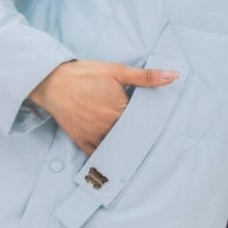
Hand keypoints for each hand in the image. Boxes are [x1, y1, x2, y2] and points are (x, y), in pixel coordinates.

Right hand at [28, 59, 180, 155]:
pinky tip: (116, 156)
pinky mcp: (82, 141)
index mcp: (120, 111)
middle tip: (148, 134)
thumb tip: (174, 76)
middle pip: (132, 136)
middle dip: (139, 135)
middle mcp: (109, 127)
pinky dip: (108, 156)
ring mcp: (95, 136)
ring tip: (134, 144)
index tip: (157, 122)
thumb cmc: (86, 74)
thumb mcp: (117, 71)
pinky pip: (98, 155)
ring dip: (126, 146)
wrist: (53, 81)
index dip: (150, 122)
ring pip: (118, 147)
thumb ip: (146, 77)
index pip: (144, 123)